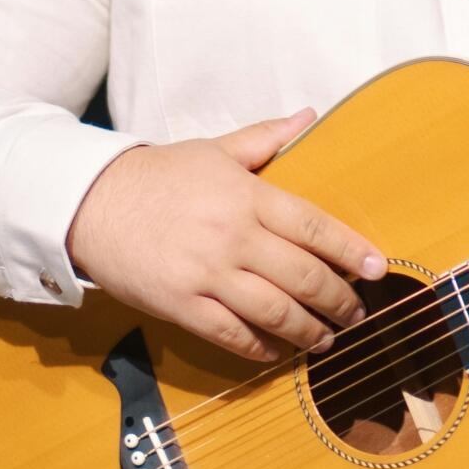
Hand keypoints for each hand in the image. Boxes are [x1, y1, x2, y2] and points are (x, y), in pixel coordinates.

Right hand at [66, 108, 386, 362]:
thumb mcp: (213, 150)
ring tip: (327, 339)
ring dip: (308, 330)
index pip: (312, 226)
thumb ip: (264, 139)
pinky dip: (260, 348)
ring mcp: (207, 274)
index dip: (349, 250)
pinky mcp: (181, 305)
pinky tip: (278, 352)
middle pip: (302, 276)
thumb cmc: (157, 175)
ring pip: (274, 312)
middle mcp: (233, 237)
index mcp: (246, 196)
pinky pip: (231, 334)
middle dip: (338, 300)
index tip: (377, 268)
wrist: (91, 203)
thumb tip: (308, 116)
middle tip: (357, 313)